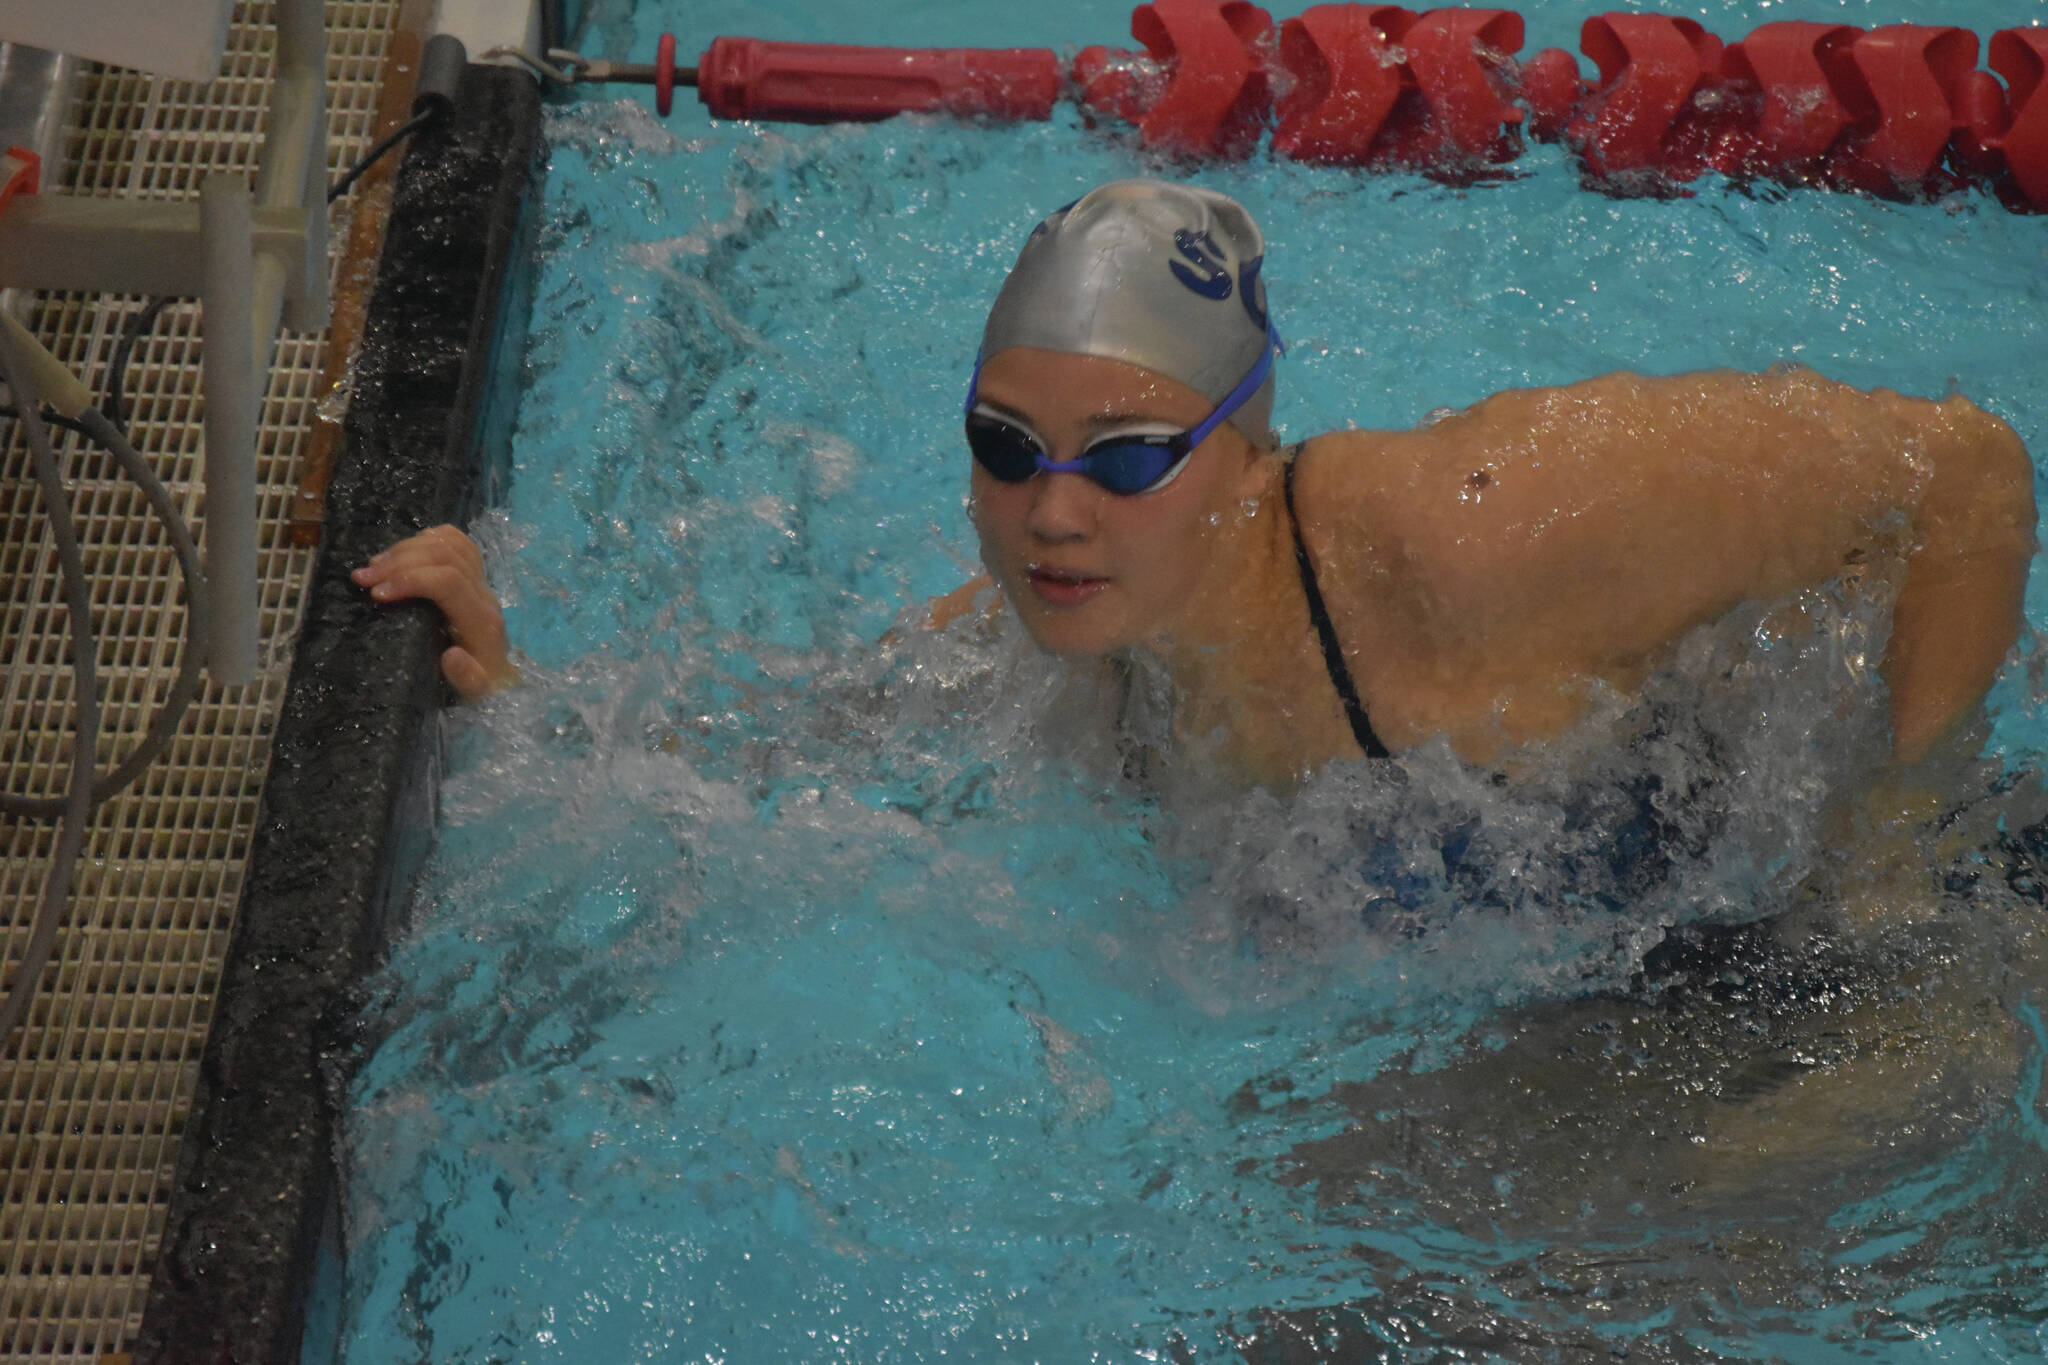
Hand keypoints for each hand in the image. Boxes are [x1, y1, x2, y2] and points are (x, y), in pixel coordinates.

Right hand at [351, 525, 518, 698]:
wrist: (502, 678)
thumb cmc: (482, 687)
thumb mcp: (474, 694)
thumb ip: (467, 680)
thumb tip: (451, 656)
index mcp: (482, 620)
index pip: (449, 581)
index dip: (411, 580)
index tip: (377, 594)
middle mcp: (485, 594)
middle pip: (445, 555)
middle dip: (399, 561)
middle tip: (362, 578)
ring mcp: (482, 580)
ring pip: (448, 543)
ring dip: (405, 549)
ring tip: (373, 567)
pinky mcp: (476, 575)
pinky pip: (456, 542)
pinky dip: (426, 540)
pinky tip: (402, 552)